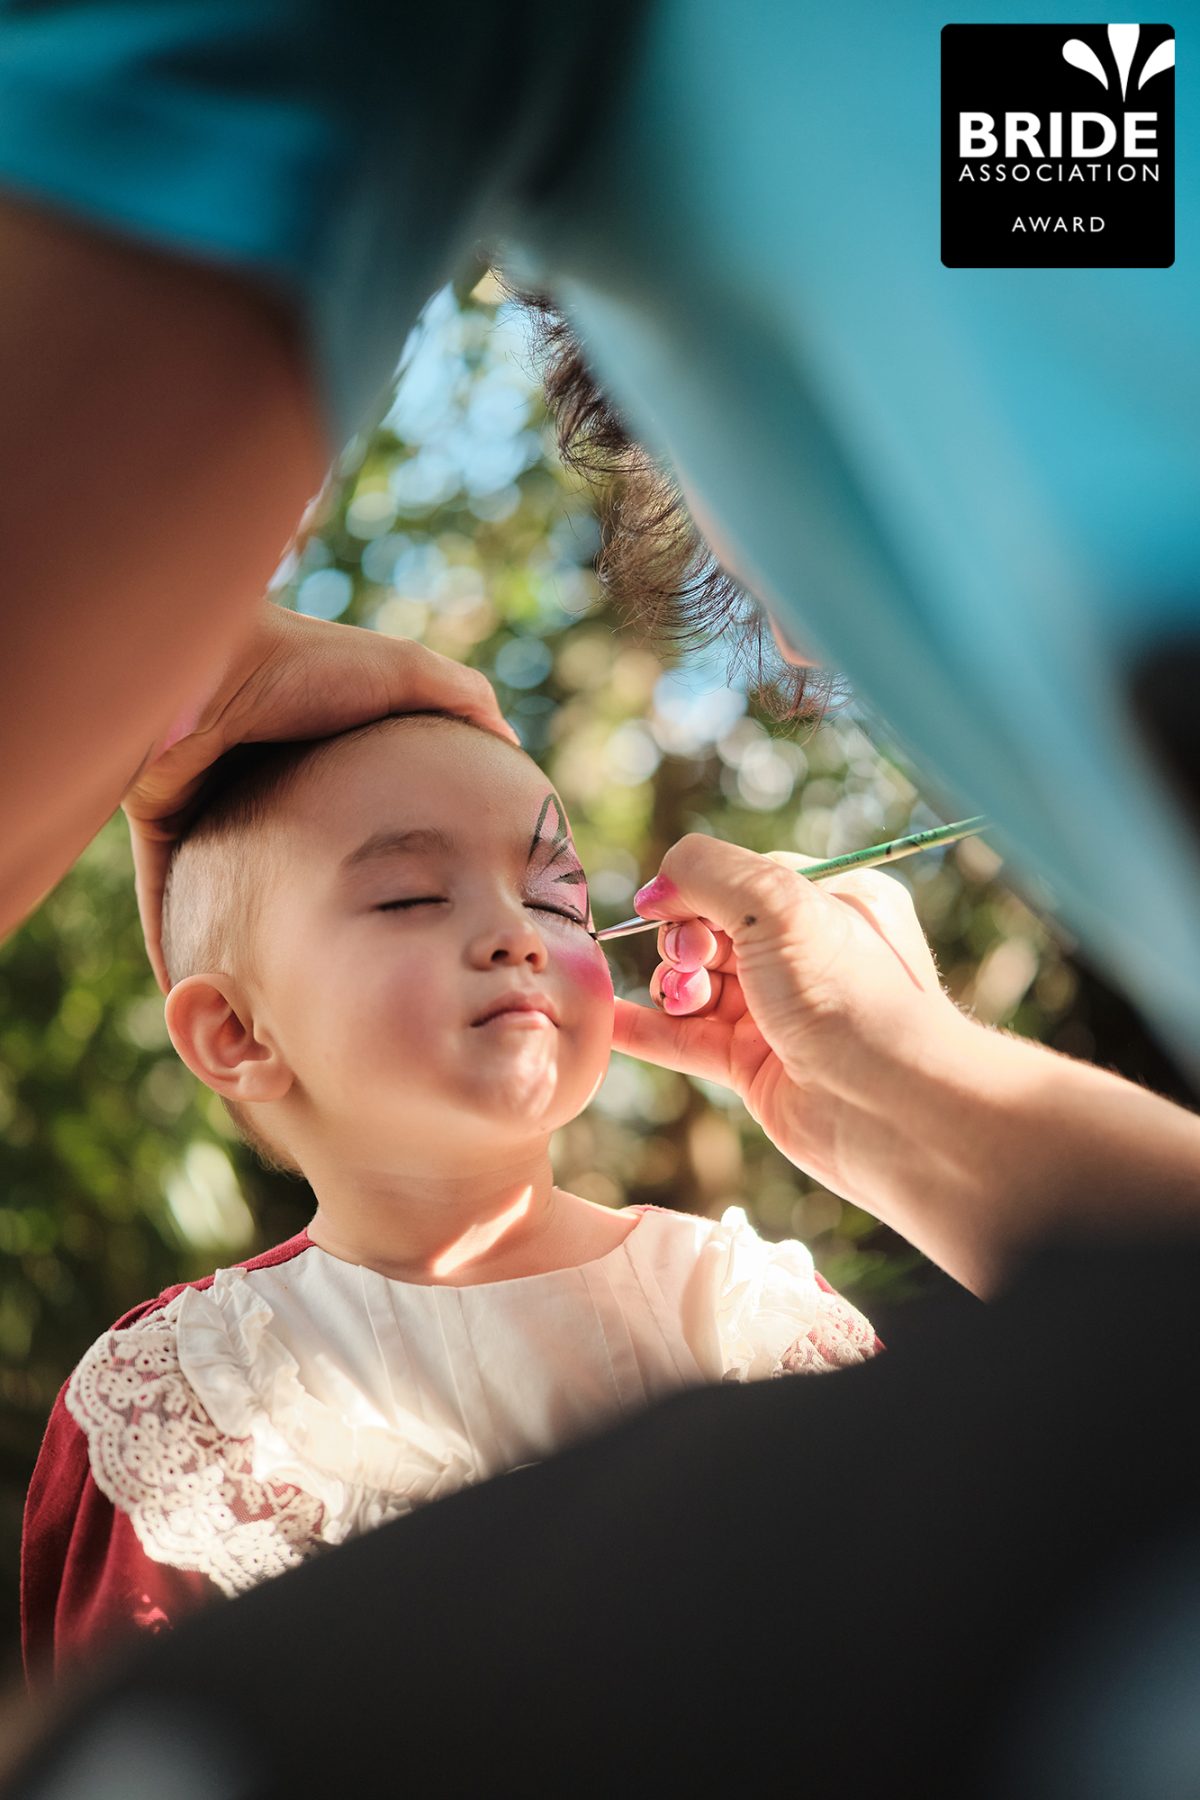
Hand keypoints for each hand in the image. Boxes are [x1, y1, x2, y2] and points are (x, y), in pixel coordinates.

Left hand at [123, 604, 517, 992]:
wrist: (204, 667)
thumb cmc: (307, 665)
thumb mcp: (407, 674)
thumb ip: (464, 704)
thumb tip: (510, 752)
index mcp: (319, 746)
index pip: (359, 810)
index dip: (389, 856)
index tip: (420, 911)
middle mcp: (262, 775)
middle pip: (295, 858)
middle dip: (314, 908)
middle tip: (346, 966)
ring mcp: (210, 803)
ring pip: (233, 883)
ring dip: (249, 932)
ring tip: (276, 991)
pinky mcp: (164, 825)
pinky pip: (169, 897)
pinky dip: (179, 942)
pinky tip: (205, 988)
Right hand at [611, 835, 960, 1204]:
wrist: (890, 1108)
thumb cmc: (849, 994)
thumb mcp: (780, 902)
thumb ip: (706, 872)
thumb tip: (654, 891)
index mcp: (833, 899)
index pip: (742, 878)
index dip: (698, 890)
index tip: (673, 908)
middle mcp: (808, 953)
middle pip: (712, 929)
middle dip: (685, 939)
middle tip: (694, 959)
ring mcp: (780, 1011)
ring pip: (697, 983)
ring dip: (672, 983)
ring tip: (683, 995)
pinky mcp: (755, 1065)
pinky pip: (686, 1038)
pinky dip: (646, 1027)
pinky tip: (606, 1019)